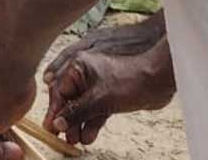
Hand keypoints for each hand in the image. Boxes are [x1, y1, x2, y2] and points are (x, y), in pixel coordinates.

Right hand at [42, 30, 175, 145]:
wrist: (157, 81)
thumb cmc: (129, 80)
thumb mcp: (99, 98)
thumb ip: (77, 111)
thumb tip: (58, 123)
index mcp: (79, 66)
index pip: (59, 90)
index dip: (54, 110)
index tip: (50, 127)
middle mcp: (85, 75)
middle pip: (69, 100)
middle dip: (65, 120)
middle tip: (61, 137)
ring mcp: (97, 86)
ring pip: (81, 108)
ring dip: (77, 124)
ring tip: (74, 141)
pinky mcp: (108, 97)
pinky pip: (94, 112)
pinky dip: (91, 124)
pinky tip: (88, 137)